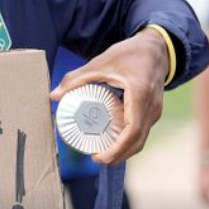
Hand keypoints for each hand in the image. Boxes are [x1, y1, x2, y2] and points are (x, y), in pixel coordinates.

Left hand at [50, 27, 168, 164]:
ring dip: (123, 150)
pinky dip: (127, 141)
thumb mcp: (100, 63)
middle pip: (137, 141)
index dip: (117, 148)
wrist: (155, 49)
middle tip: (95, 159)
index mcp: (141, 95)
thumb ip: (76, 78)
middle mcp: (151, 108)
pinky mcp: (152, 111)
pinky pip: (141, 131)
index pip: (132, 131)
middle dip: (118, 155)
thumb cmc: (129, 54)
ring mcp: (154, 111)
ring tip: (101, 154)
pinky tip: (111, 142)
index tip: (100, 157)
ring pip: (141, 139)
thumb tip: (54, 95)